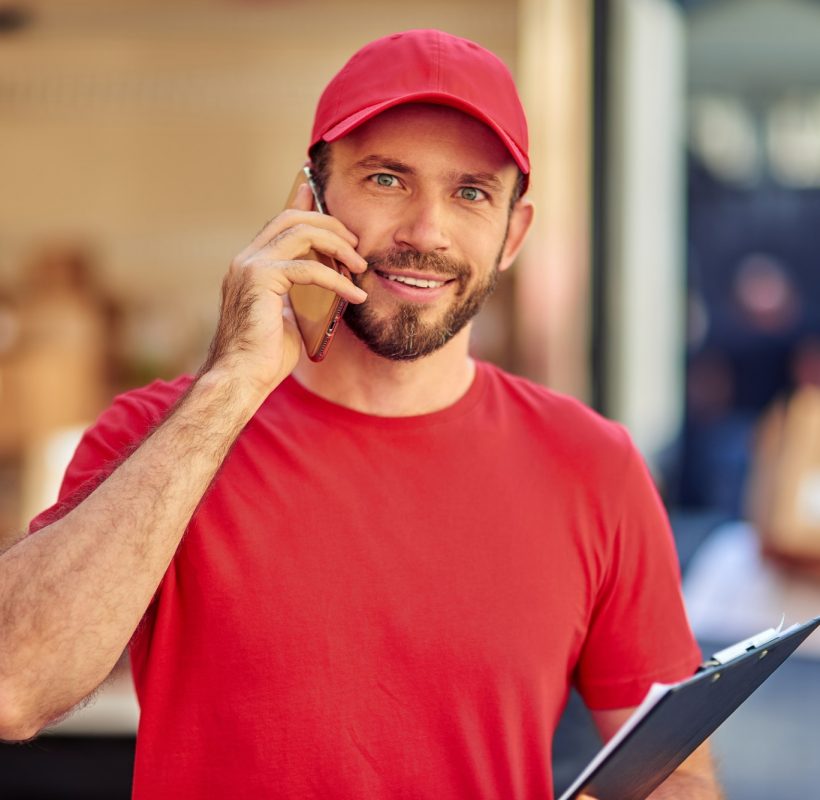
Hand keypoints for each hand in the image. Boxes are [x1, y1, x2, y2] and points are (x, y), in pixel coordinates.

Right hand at [200, 182, 367, 396]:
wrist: (242, 377)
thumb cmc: (265, 355)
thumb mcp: (288, 315)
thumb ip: (299, 293)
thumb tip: (326, 281)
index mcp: (250, 265)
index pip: (280, 223)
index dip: (306, 207)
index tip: (333, 205)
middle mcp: (246, 259)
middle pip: (292, 219)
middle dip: (330, 224)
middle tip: (356, 243)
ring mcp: (250, 266)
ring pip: (301, 233)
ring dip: (338, 245)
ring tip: (360, 266)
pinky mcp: (260, 280)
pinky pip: (309, 269)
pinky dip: (338, 280)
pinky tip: (355, 295)